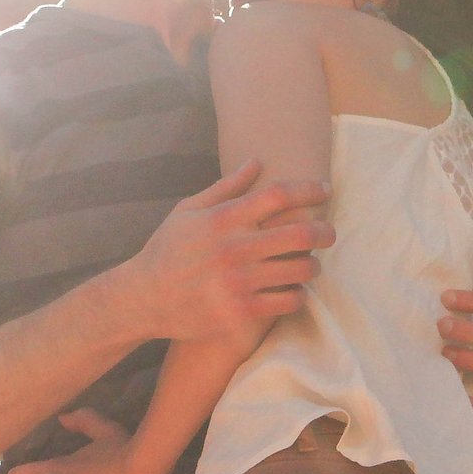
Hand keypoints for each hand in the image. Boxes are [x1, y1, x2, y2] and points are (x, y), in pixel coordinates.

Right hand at [113, 159, 332, 342]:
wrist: (144, 297)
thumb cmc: (168, 249)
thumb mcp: (188, 210)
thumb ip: (226, 187)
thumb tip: (257, 161)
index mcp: (223, 219)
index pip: (278, 195)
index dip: (309, 189)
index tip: (325, 190)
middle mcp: (234, 248)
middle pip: (300, 232)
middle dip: (325, 231)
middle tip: (329, 232)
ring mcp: (238, 282)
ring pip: (300, 270)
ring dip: (313, 266)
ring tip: (311, 265)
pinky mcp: (240, 312)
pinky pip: (288, 302)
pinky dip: (298, 295)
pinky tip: (294, 290)